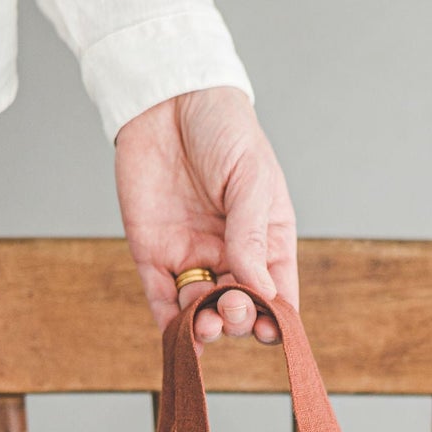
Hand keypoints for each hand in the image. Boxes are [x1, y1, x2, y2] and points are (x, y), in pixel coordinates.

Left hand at [114, 86, 297, 343]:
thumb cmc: (223, 129)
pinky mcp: (153, 252)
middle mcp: (231, 255)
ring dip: (206, 326)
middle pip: (240, 307)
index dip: (277, 319)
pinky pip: (161, 298)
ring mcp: (192, 255)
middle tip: (232, 306)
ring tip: (207, 323)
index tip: (271, 329)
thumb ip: (252, 235)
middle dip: (238, 318)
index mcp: (266, 240)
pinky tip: (180, 334)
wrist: (168, 97)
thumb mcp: (251, 178)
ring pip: (201, 309)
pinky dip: (170, 323)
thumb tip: (260, 290)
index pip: (278, 293)